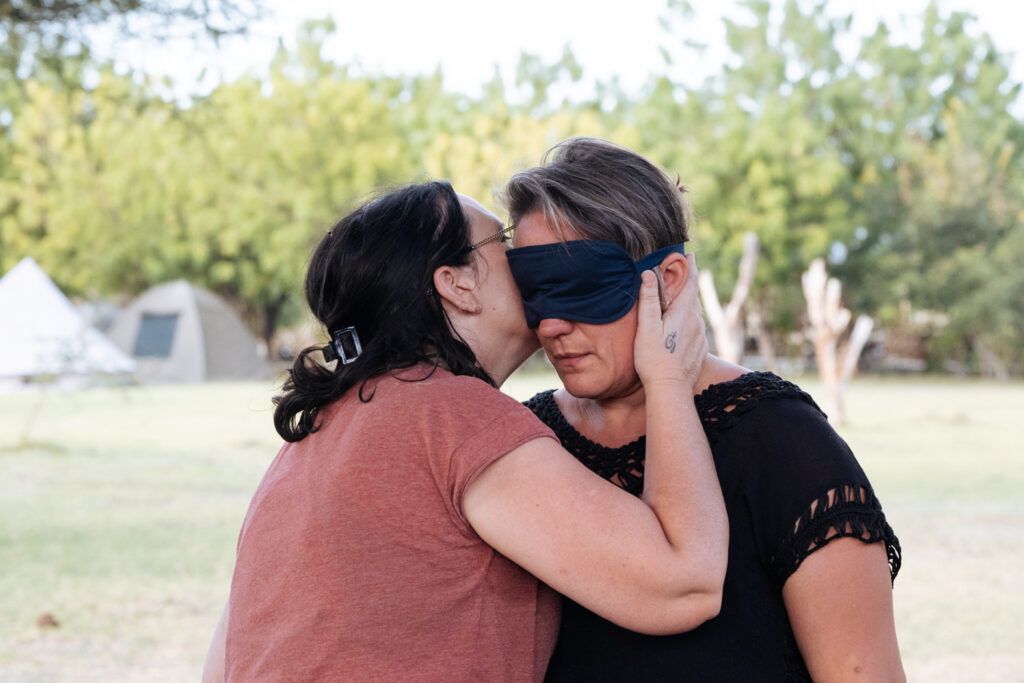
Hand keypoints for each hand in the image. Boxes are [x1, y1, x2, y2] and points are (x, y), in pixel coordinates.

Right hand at [634, 254, 707, 389]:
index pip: (690, 283)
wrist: (670, 390)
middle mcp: (696, 322)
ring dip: (688, 303)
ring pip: (695, 313)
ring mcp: (700, 337)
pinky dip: (689, 320)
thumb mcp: (647, 327)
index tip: (689, 255)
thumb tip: (649, 274)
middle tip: (679, 273)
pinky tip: (680, 326)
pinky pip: (695, 328)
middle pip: (693, 297)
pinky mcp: (700, 350)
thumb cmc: (654, 360)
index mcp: (683, 313)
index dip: (690, 267)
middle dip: (687, 283)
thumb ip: (648, 300)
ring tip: (677, 298)